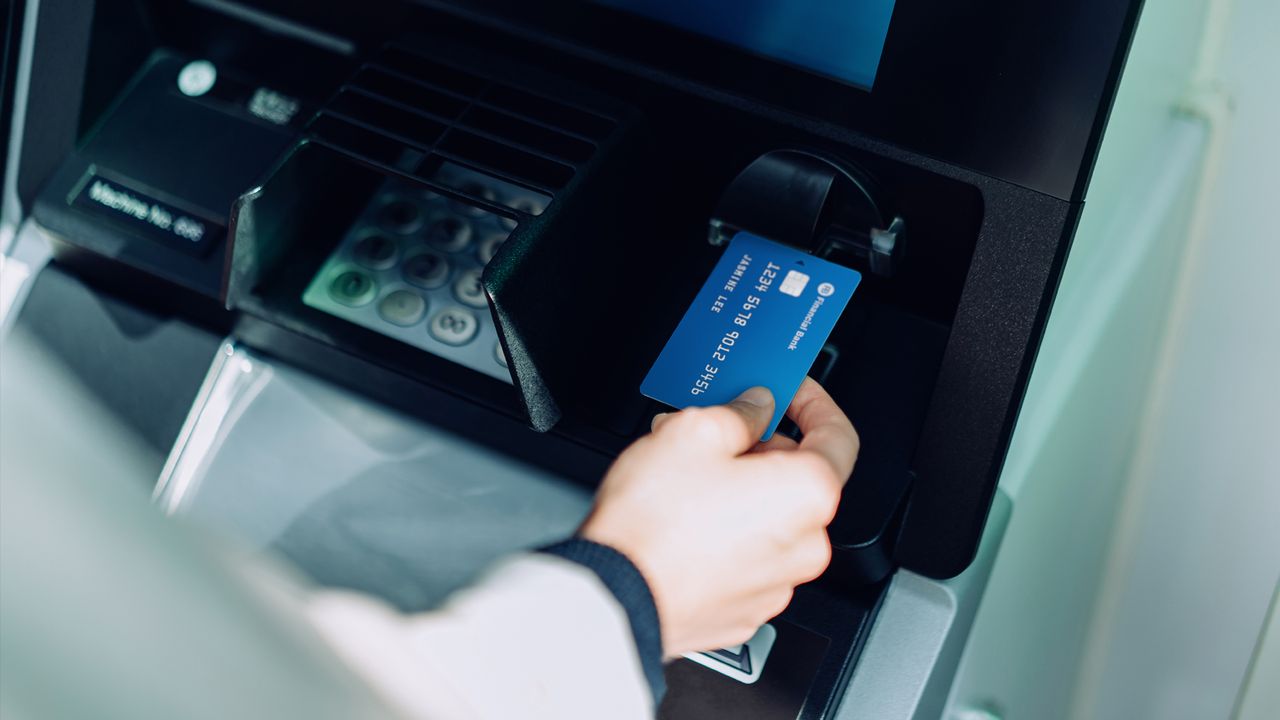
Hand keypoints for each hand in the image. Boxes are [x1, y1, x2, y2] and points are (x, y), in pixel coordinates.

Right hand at [580, 378, 858, 656]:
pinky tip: (686, 517)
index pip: (837, 436)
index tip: (789, 391)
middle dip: (760, 448)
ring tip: (687, 473)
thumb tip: (755, 408)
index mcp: (807, 495)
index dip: (812, 403)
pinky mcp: (744, 608)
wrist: (616, 596)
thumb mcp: (693, 432)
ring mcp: (775, 584)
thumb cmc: (654, 525)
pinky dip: (727, 533)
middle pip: (798, 479)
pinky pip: (747, 557)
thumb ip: (740, 411)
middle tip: (717, 430)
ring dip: (740, 490)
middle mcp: (805, 545)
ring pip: (770, 519)